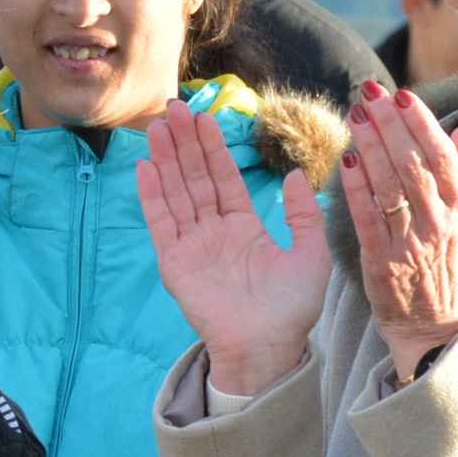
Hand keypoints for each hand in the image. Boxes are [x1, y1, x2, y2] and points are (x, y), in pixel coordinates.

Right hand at [140, 101, 329, 396]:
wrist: (268, 348)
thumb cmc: (292, 309)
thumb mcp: (311, 254)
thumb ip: (304, 214)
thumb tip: (296, 176)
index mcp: (244, 228)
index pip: (224, 178)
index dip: (213, 148)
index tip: (204, 116)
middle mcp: (214, 233)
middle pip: (195, 178)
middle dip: (185, 143)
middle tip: (173, 107)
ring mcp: (192, 246)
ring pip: (176, 193)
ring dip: (166, 159)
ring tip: (157, 126)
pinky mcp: (174, 264)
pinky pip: (161, 223)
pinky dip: (152, 196)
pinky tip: (146, 167)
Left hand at [345, 87, 457, 381]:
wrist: (432, 327)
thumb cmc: (449, 268)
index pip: (443, 157)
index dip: (422, 123)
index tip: (402, 95)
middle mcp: (441, 225)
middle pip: (415, 164)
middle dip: (391, 125)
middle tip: (370, 94)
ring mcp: (412, 244)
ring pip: (391, 186)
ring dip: (371, 147)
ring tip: (356, 116)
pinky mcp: (383, 263)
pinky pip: (368, 218)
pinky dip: (356, 188)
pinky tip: (346, 161)